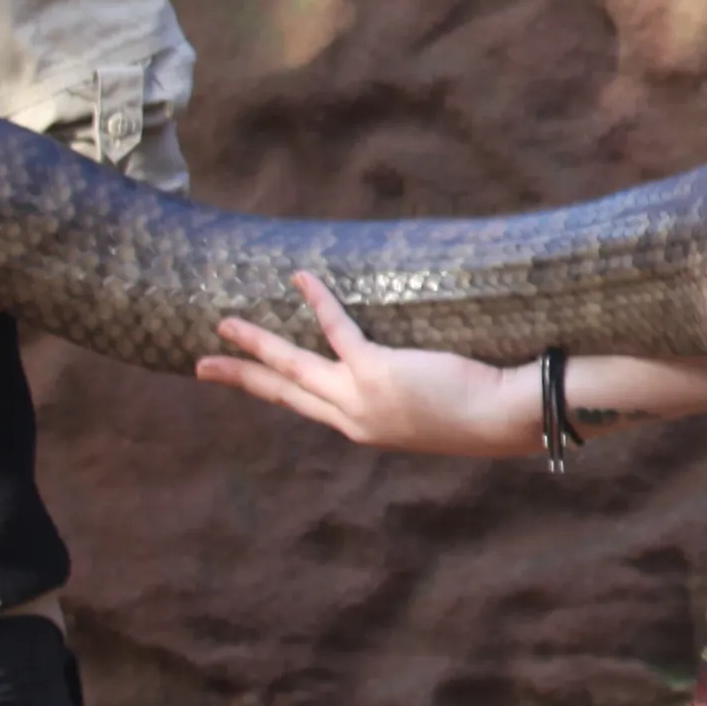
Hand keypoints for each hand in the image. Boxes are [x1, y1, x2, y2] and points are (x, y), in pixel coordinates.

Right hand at [192, 268, 535, 453]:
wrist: (504, 420)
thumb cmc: (481, 412)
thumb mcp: (430, 412)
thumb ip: (405, 394)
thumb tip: (410, 370)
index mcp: (363, 427)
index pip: (308, 407)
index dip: (273, 392)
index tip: (248, 383)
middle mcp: (354, 419)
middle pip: (284, 394)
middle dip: (241, 377)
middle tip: (202, 366)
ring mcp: (361, 398)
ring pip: (293, 367)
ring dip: (257, 344)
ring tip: (225, 325)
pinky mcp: (377, 372)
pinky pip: (337, 330)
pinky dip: (319, 301)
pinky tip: (301, 278)